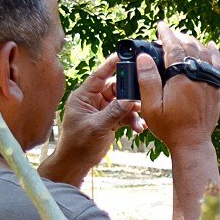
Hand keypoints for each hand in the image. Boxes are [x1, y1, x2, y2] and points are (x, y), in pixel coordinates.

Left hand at [48, 57, 142, 176]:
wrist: (76, 163)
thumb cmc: (78, 144)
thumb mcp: (97, 126)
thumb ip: (114, 112)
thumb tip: (131, 98)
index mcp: (83, 96)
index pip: (98, 76)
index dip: (111, 65)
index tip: (123, 55)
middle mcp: (92, 100)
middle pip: (114, 88)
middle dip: (129, 93)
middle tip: (142, 96)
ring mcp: (101, 110)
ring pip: (122, 102)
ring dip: (132, 110)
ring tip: (140, 120)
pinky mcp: (109, 120)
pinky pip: (123, 114)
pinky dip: (132, 120)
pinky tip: (139, 127)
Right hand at [135, 21, 219, 151]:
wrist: (193, 143)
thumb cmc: (169, 126)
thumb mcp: (151, 106)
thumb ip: (147, 80)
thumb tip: (143, 57)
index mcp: (181, 77)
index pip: (174, 47)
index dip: (166, 34)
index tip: (160, 25)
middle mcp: (199, 76)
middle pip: (190, 46)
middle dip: (178, 37)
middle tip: (168, 34)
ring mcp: (210, 82)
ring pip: (204, 53)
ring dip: (193, 42)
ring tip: (183, 39)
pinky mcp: (217, 88)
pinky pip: (218, 64)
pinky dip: (213, 53)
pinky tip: (210, 46)